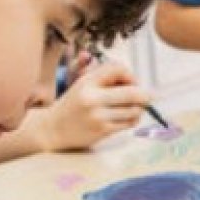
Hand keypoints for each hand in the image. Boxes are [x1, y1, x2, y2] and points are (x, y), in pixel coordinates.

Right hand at [36, 59, 150, 150]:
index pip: (118, 69)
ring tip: (132, 109)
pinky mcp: (102, 130)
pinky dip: (133, 119)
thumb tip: (135, 80)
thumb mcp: (83, 84)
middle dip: (144, 95)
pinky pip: (129, 123)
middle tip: (146, 98)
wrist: (54, 129)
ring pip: (134, 110)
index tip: (130, 83)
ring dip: (138, 109)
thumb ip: (105, 77)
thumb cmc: (74, 104)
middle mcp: (92, 97)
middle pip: (133, 93)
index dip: (130, 75)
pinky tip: (127, 118)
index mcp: (88, 81)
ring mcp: (98, 115)